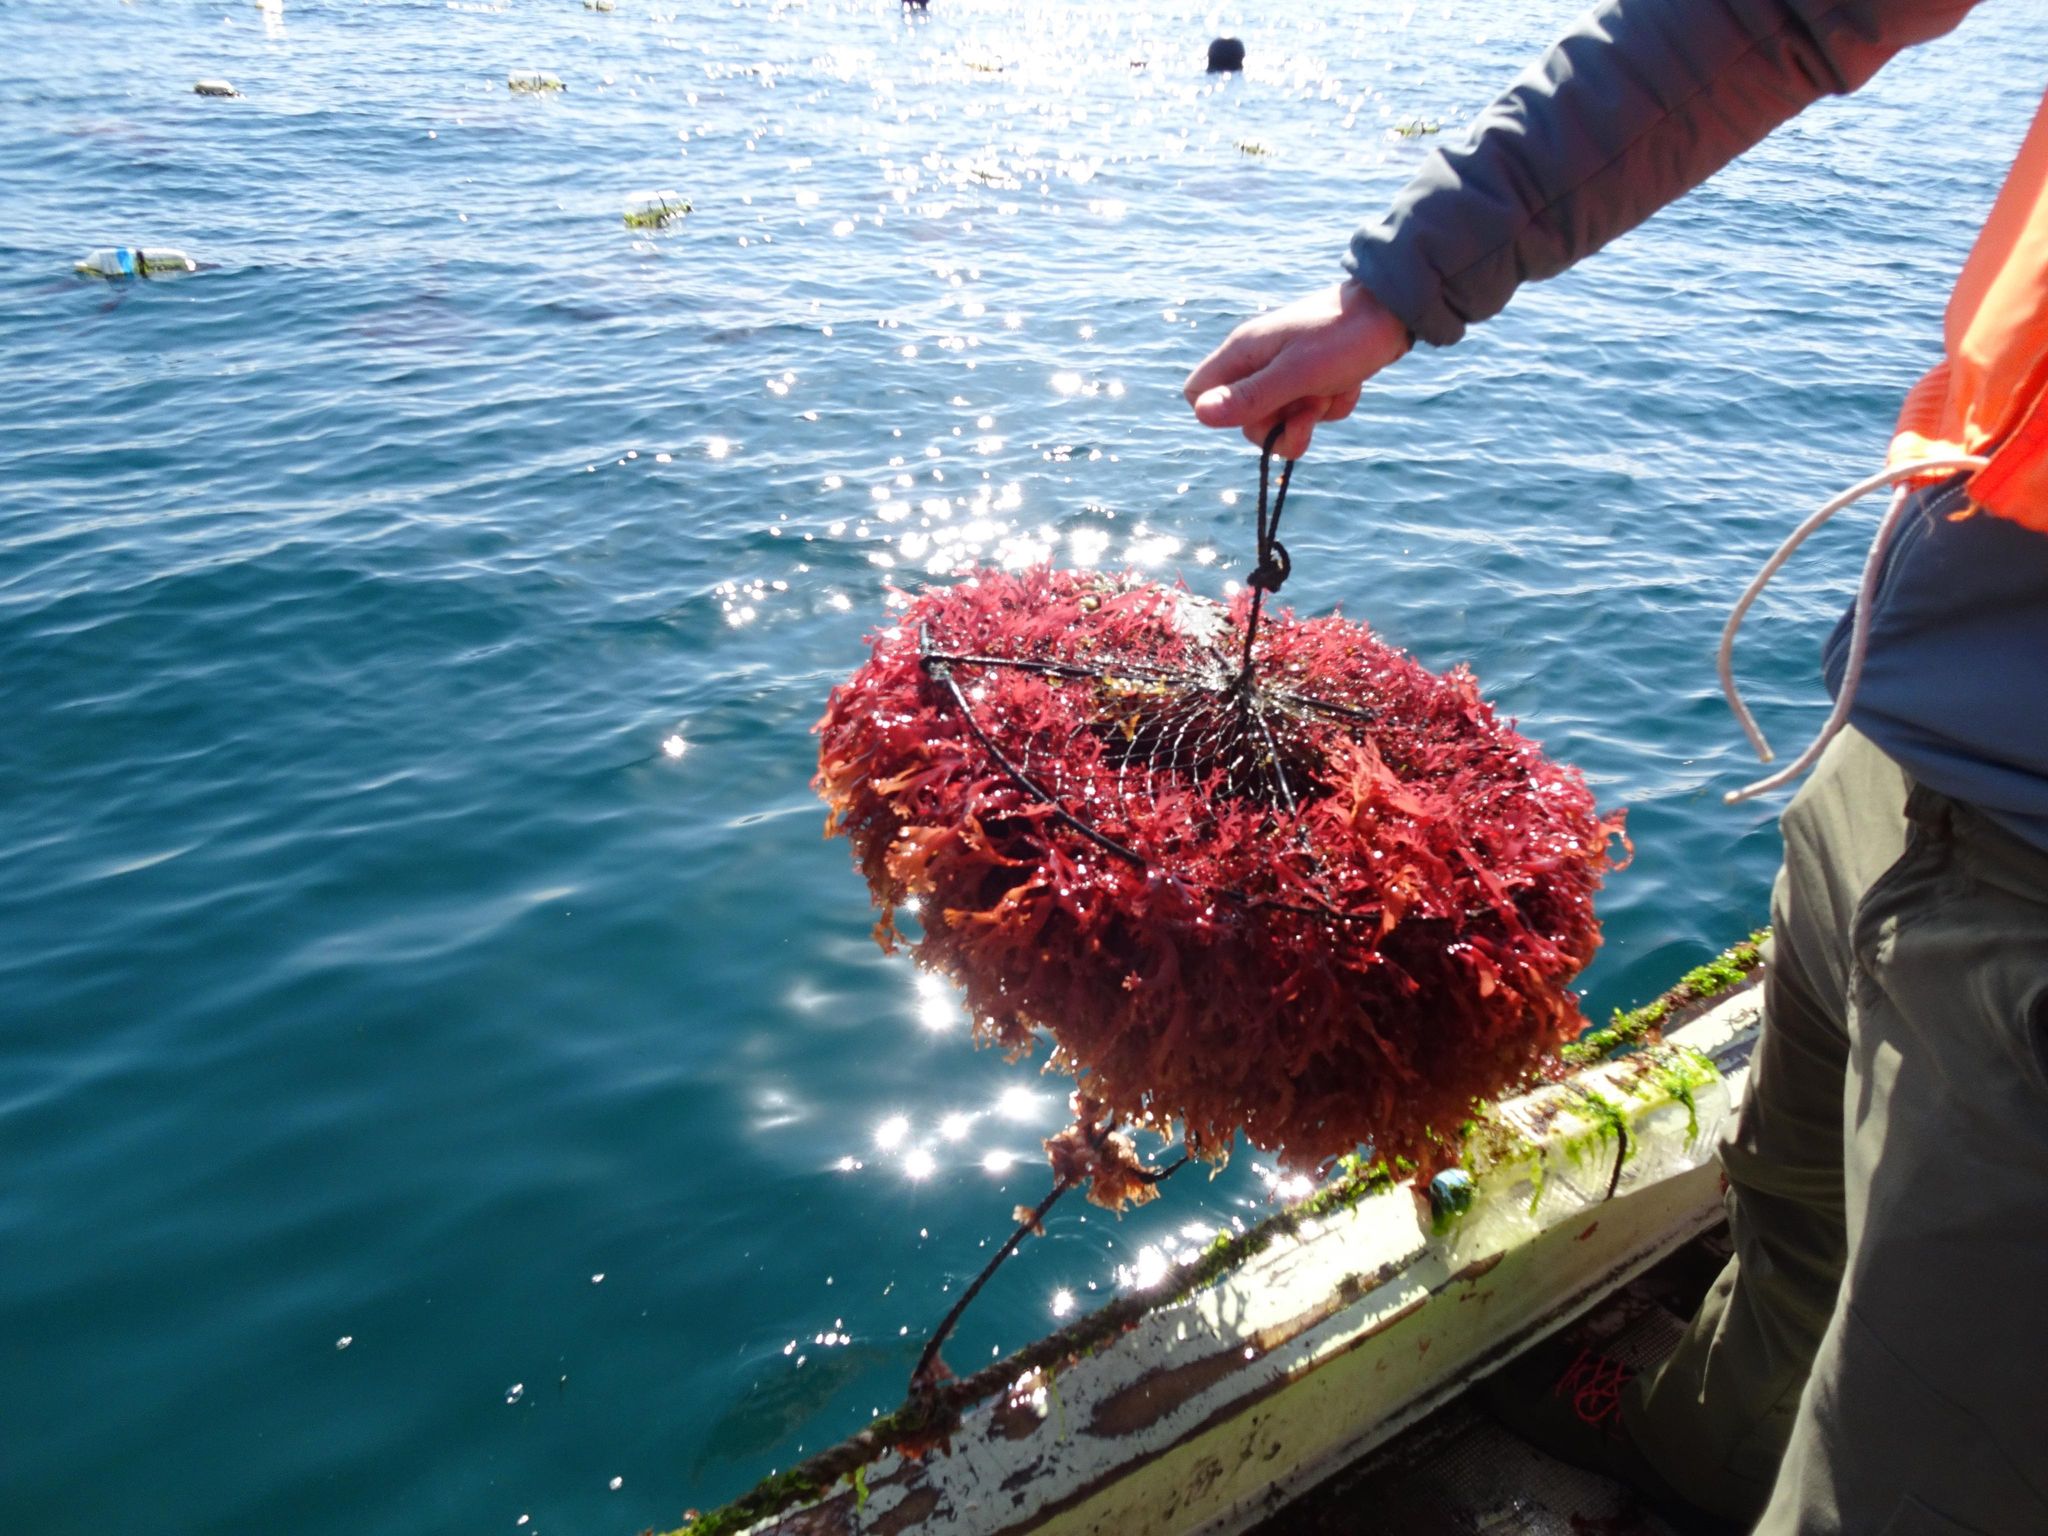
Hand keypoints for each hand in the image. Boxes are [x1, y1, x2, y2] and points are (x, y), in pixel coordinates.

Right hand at [1183, 281, 1410, 459]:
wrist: (1394, 313)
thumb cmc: (1344, 336)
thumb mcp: (1297, 373)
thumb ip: (1250, 397)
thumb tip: (1201, 415)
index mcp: (1242, 353)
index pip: (1197, 393)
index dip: (1221, 413)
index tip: (1260, 411)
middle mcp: (1256, 363)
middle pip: (1243, 420)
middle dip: (1280, 424)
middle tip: (1309, 406)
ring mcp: (1283, 372)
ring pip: (1280, 421)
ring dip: (1311, 416)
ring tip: (1332, 388)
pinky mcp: (1310, 379)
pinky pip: (1309, 413)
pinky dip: (1331, 406)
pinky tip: (1347, 383)